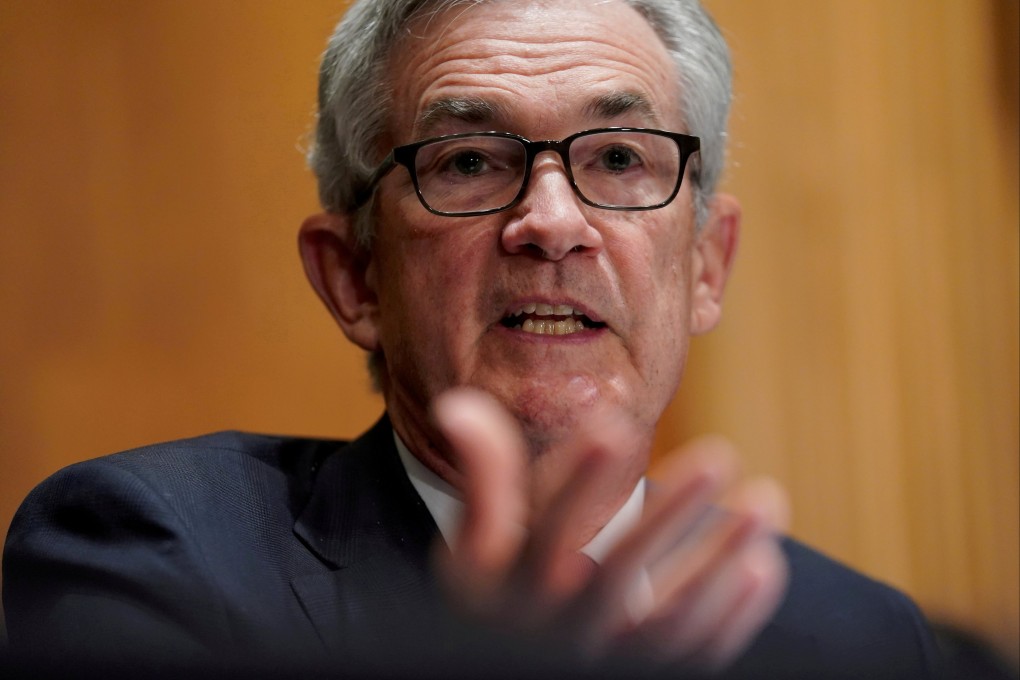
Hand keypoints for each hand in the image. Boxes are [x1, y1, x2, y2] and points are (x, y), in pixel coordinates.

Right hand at [431, 388, 789, 671]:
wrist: (514, 667)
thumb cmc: (502, 591)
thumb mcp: (480, 542)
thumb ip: (484, 477)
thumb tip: (458, 404)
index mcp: (514, 589)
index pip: (544, 533)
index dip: (577, 481)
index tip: (614, 422)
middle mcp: (561, 630)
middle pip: (616, 576)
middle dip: (668, 515)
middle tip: (720, 453)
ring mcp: (608, 660)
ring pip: (669, 623)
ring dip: (720, 563)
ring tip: (766, 501)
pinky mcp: (645, 677)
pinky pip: (693, 658)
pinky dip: (732, 618)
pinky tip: (763, 565)